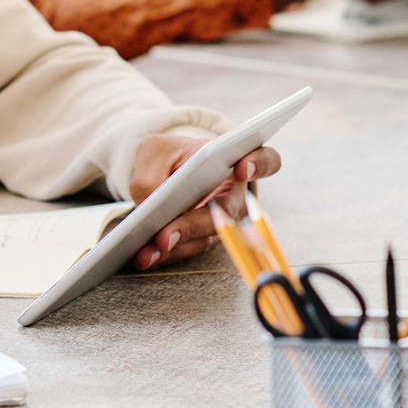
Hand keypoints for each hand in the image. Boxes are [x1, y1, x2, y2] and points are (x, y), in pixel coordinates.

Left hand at [125, 135, 281, 270]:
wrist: (166, 171)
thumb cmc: (169, 156)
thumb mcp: (155, 151)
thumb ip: (151, 172)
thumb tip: (149, 202)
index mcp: (234, 161)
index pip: (264, 160)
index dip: (259, 164)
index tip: (242, 169)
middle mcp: (234, 195)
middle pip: (227, 213)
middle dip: (193, 226)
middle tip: (165, 236)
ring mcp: (220, 221)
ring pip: (205, 239)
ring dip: (175, 247)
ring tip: (145, 252)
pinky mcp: (201, 239)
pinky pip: (186, 250)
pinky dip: (164, 255)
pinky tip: (143, 256)